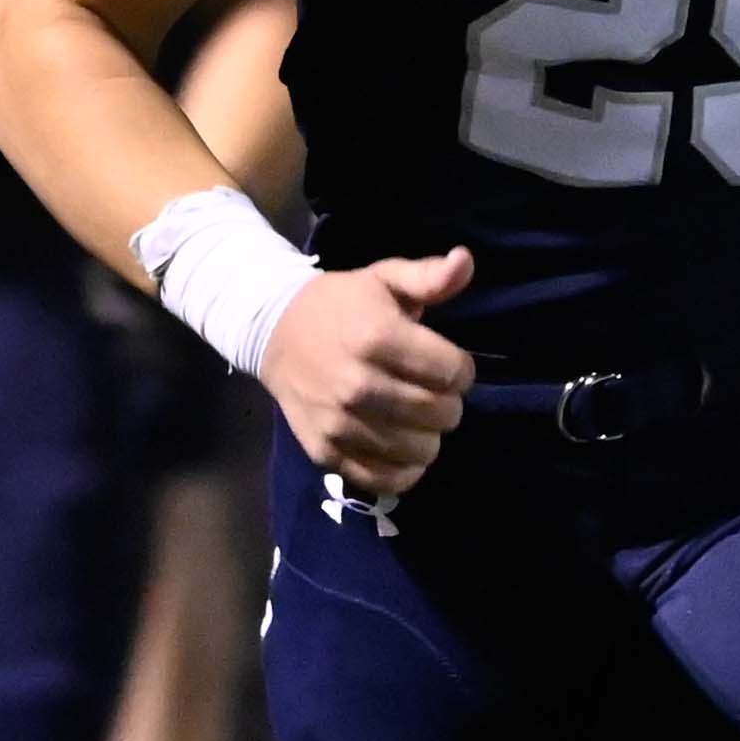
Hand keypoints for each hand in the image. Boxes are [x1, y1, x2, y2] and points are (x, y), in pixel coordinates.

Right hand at [263, 247, 476, 497]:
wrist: (273, 332)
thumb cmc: (340, 305)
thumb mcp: (384, 279)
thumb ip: (428, 277)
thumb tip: (466, 260)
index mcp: (377, 337)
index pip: (453, 372)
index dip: (461, 370)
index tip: (449, 365)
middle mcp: (358, 384)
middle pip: (440, 414)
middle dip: (449, 403)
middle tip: (433, 392)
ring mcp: (339, 423)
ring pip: (420, 451)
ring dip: (430, 436)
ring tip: (417, 418)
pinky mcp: (327, 452)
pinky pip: (386, 479)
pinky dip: (405, 469)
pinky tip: (401, 446)